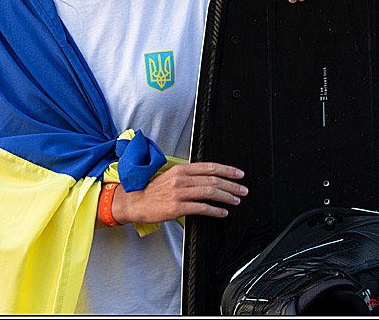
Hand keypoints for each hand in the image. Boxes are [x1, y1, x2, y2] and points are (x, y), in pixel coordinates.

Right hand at [110, 162, 246, 224]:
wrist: (135, 202)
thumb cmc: (153, 191)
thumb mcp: (170, 177)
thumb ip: (188, 176)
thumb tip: (208, 179)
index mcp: (180, 170)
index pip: (209, 167)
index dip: (227, 170)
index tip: (239, 174)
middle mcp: (181, 179)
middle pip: (213, 180)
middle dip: (232, 185)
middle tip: (243, 190)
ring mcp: (179, 193)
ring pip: (210, 193)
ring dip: (227, 197)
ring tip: (236, 200)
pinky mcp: (177, 208)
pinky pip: (202, 208)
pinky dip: (215, 210)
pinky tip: (223, 212)